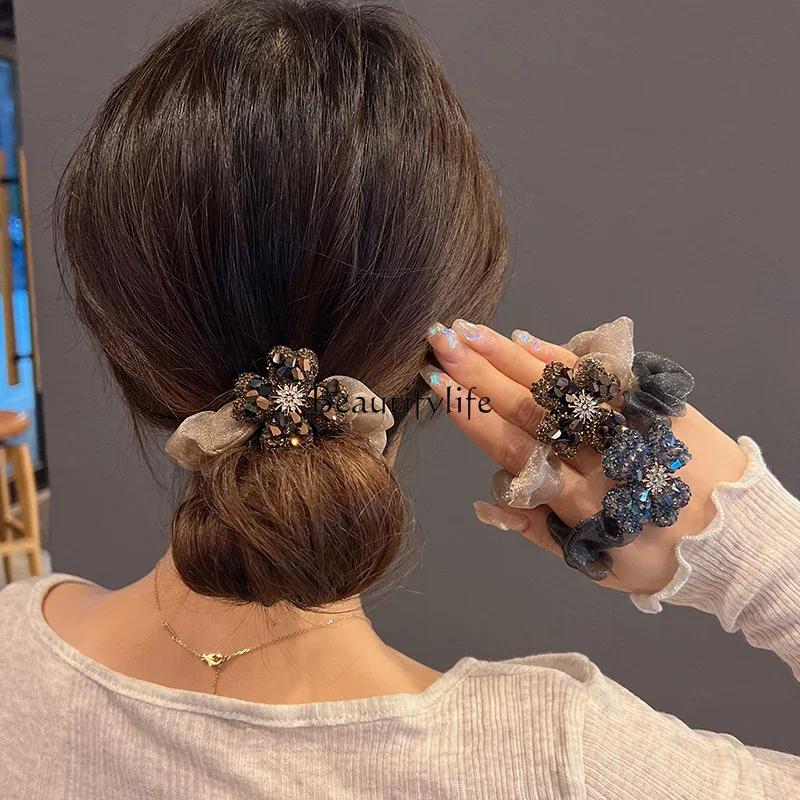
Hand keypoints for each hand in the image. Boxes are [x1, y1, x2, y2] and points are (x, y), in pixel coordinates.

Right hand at [422, 320, 748, 594]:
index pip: (513, 449)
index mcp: (579, 501)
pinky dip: (562, 357)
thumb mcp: (595, 563)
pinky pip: (602, 377)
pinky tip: (525, 340)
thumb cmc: (657, 557)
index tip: (438, 386)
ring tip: (469, 331)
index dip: (472, 415)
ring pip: (559, 386)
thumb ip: (538, 531)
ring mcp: (626, 426)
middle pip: (528, 408)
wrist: (739, 539)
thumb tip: (488, 506)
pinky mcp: (653, 405)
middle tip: (439, 341)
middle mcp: (599, 458)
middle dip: (478, 373)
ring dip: (508, 356)